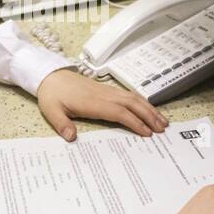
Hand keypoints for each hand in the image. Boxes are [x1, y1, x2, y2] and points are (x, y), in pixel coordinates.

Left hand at [37, 68, 167, 141]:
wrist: (50, 76)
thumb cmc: (52, 95)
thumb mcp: (52, 111)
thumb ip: (62, 124)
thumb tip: (71, 137)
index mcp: (92, 102)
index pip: (119, 112)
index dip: (134, 122)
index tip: (147, 133)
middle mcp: (104, 95)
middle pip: (132, 104)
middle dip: (149, 116)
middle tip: (163, 129)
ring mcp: (107, 91)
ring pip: (133, 98)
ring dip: (149, 109)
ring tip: (162, 121)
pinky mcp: (107, 90)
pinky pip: (128, 95)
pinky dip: (142, 103)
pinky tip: (149, 109)